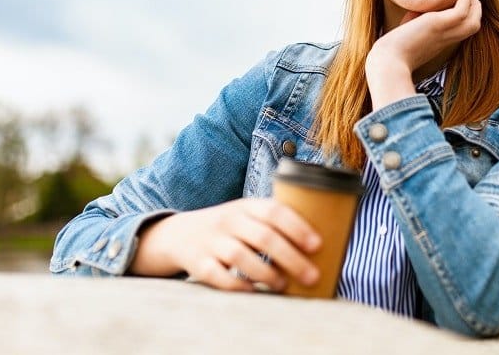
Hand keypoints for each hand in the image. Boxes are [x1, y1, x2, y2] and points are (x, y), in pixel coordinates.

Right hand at [128, 198, 320, 291]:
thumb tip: (319, 245)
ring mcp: (212, 242)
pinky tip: (255, 291)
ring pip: (241, 256)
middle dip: (291, 258)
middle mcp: (229, 221)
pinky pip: (218, 276)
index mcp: (246, 206)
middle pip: (263, 237)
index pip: (274, 211)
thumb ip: (275, 222)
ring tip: (284, 285)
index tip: (318, 245)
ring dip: (267, 273)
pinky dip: (238, 285)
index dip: (297, 227)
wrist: (179, 234)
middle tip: (312, 276)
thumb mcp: (247, 214)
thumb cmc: (229, 228)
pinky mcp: (198, 263)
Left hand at [366, 0, 480, 109]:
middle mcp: (446, 38)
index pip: (463, 30)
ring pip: (475, 20)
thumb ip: (413, 22)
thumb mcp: (408, 33)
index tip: (454, 2)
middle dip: (475, 8)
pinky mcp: (438, 24)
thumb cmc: (393, 50)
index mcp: (441, 42)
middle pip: (475, 25)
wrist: (388, 60)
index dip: (465, 15)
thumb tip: (414, 11)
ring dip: (473, 2)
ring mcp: (445, 32)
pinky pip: (463, 9)